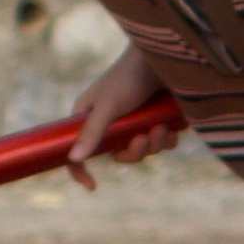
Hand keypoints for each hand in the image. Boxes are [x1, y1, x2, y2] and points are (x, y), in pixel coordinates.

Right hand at [64, 43, 168, 184]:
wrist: (164, 57)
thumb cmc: (130, 77)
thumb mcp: (109, 106)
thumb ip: (92, 133)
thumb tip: (73, 159)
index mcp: (90, 116)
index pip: (77, 149)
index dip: (80, 169)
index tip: (92, 186)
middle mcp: (111, 121)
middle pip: (117, 155)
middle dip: (133, 151)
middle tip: (143, 138)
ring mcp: (135, 121)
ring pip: (142, 151)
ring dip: (153, 144)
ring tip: (160, 127)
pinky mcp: (156, 120)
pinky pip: (160, 144)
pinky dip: (166, 139)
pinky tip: (170, 126)